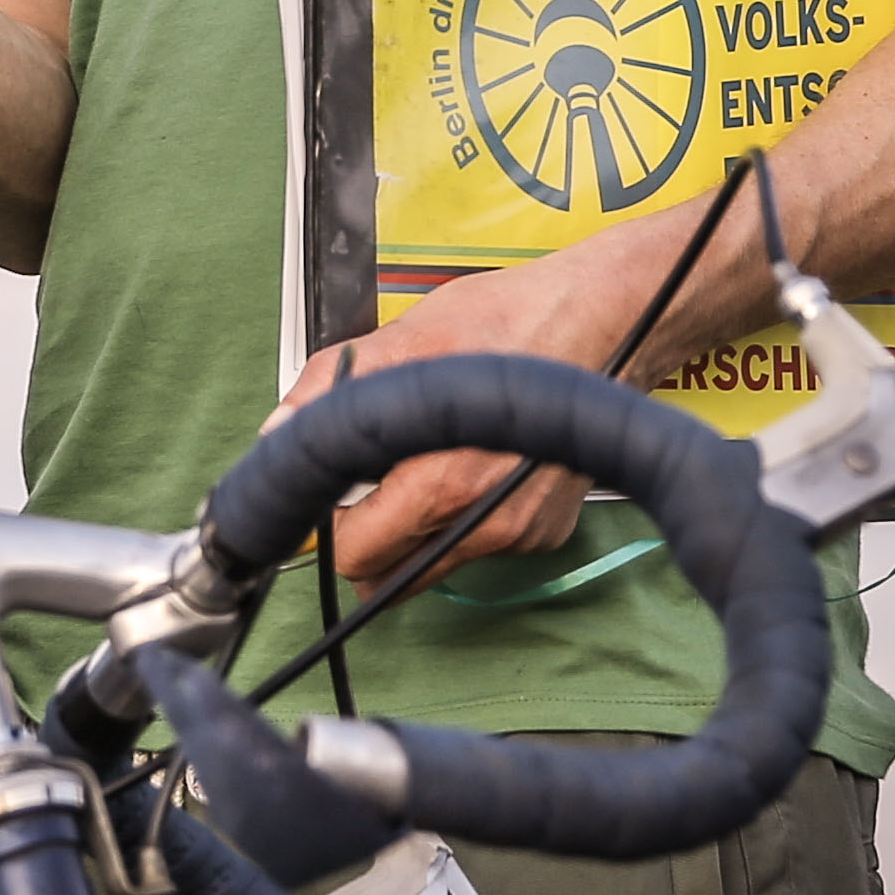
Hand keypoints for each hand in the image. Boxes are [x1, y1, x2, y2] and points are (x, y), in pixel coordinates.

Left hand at [272, 246, 660, 582]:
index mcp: (443, 483)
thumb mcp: (409, 337)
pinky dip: (468, 518)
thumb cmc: (515, 321)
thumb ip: (335, 387)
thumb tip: (282, 429)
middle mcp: (487, 523)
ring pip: (436, 561)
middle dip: (368, 535)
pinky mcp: (547, 531)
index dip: (331, 524)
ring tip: (432, 457)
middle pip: (390, 572)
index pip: (356, 555)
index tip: (333, 492)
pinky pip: (484, 545)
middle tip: (372, 480)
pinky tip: (480, 460)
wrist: (612, 324)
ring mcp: (522, 533)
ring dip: (419, 527)